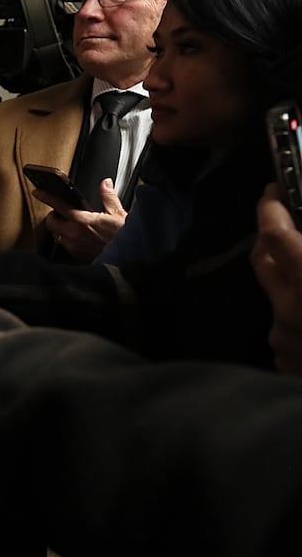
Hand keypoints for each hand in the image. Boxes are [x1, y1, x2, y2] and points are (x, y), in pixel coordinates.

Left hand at [40, 178, 126, 261]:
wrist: (128, 256)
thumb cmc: (123, 236)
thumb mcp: (118, 213)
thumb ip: (108, 196)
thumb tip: (105, 183)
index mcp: (83, 220)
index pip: (58, 206)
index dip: (46, 197)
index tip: (38, 192)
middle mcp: (74, 234)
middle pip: (51, 223)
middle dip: (53, 217)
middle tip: (60, 214)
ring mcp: (73, 246)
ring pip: (57, 235)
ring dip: (60, 229)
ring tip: (71, 226)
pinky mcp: (76, 256)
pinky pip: (65, 246)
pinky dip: (67, 240)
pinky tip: (77, 238)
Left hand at [252, 184, 301, 375]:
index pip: (274, 232)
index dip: (270, 206)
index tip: (272, 190)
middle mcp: (290, 308)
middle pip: (263, 260)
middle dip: (269, 236)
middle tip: (285, 221)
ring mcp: (284, 340)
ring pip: (277, 298)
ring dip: (293, 284)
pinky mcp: (285, 366)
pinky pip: (288, 334)